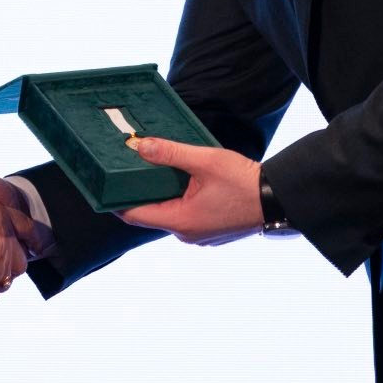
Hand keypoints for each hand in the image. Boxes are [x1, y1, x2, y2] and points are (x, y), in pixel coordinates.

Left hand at [117, 136, 262, 244]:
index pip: (134, 215)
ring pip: (169, 214)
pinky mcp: (210, 232)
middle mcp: (186, 234)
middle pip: (151, 213)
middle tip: (131, 167)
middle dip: (141, 191)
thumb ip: (171, 153)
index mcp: (180, 221)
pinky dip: (179, 200)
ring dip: (163, 194)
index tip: (104, 184)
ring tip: (156, 169)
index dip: (116, 200)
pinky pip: (185, 216)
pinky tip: (183, 180)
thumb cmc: (244, 181)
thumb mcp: (206, 161)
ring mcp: (199, 236)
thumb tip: (140, 146)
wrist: (279, 199)